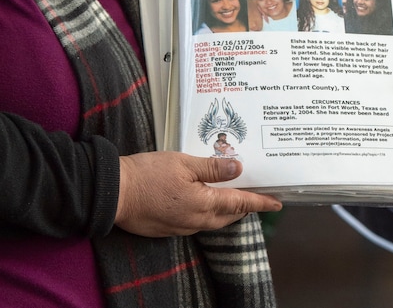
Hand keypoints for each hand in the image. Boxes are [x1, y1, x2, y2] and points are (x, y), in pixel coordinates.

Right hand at [114, 150, 281, 237]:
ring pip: (213, 220)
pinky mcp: (168, 228)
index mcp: (204, 204)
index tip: (277, 203)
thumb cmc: (147, 174)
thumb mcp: (182, 163)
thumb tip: (238, 169)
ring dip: (225, 210)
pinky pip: (196, 222)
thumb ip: (212, 168)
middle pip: (228, 215)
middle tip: (255, 195)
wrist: (115, 193)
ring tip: (230, 195)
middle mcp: (196, 221)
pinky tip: (201, 200)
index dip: (260, 202)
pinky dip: (206, 212)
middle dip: (243, 206)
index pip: (240, 204)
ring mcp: (182, 227)